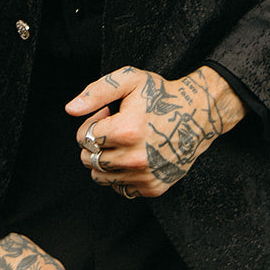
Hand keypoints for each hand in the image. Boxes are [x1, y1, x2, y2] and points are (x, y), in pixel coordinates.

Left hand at [66, 65, 245, 198]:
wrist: (198, 115)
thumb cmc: (161, 95)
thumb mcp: (130, 80)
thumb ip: (96, 92)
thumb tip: (70, 109)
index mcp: (126, 131)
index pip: (83, 138)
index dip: (92, 124)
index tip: (108, 115)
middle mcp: (134, 159)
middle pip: (88, 160)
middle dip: (95, 143)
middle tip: (116, 129)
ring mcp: (144, 176)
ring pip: (100, 177)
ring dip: (105, 160)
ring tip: (124, 143)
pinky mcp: (153, 188)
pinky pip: (119, 188)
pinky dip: (121, 175)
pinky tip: (134, 156)